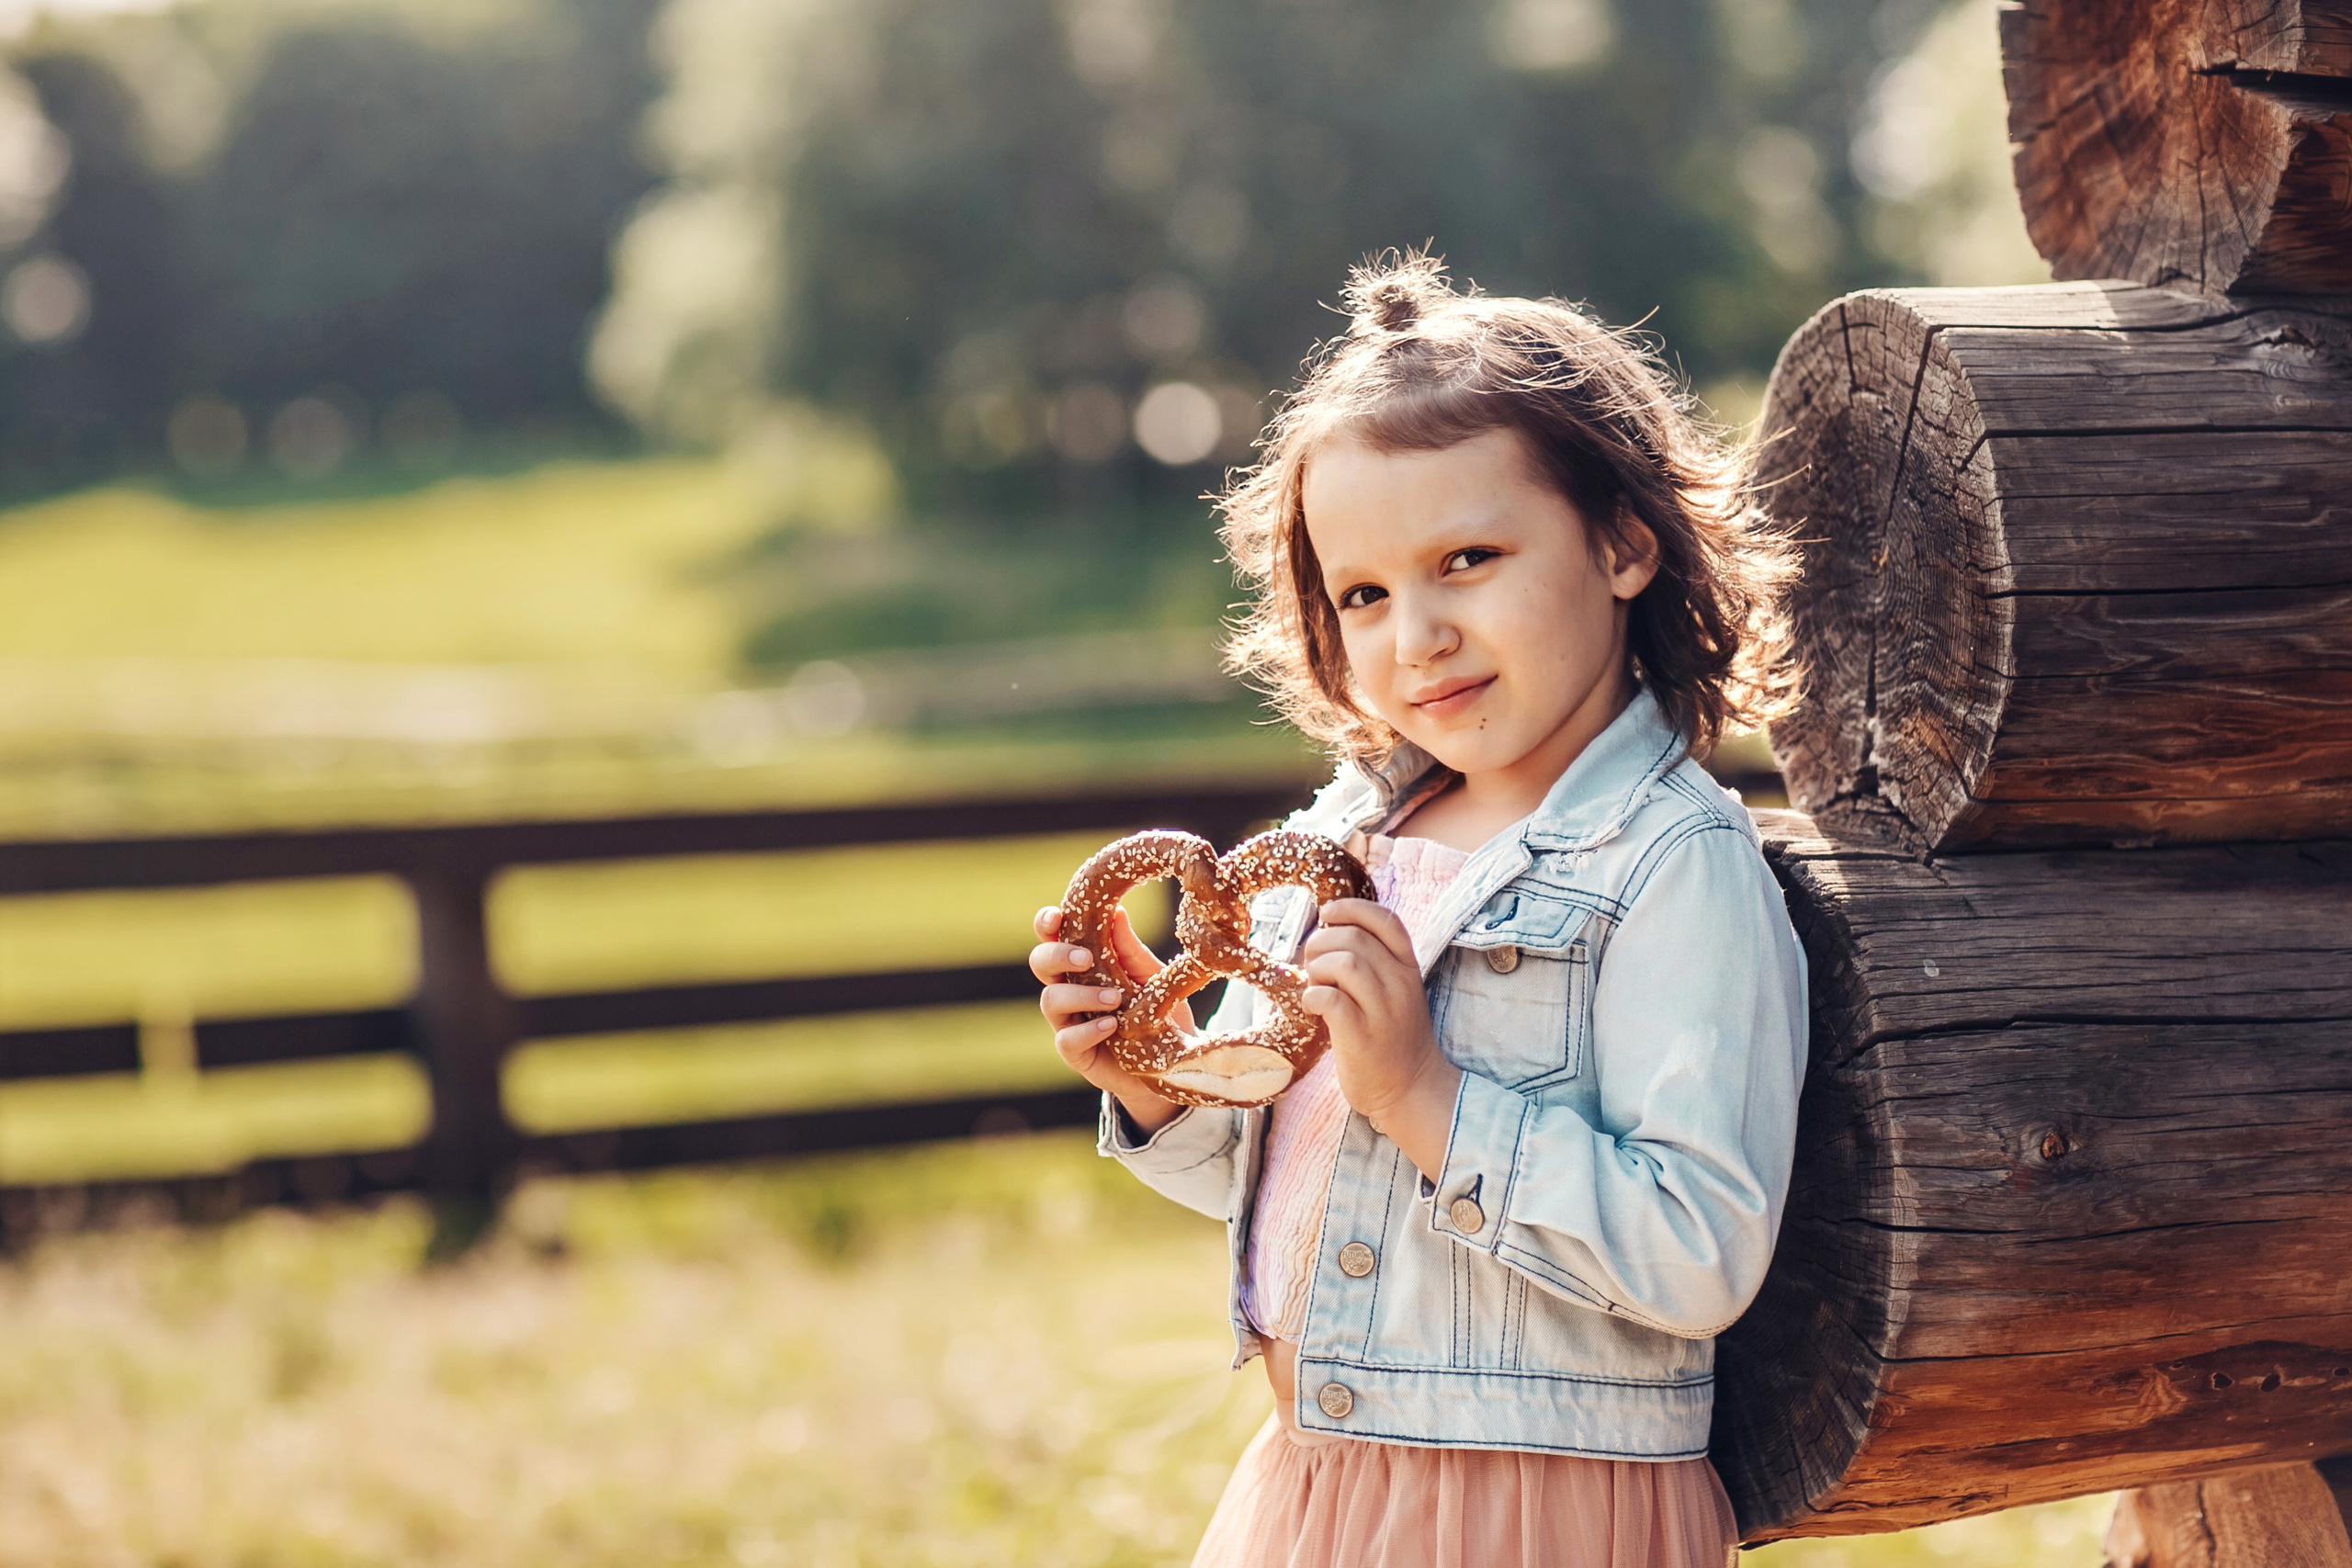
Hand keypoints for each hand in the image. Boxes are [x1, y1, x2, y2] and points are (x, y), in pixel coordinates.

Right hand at [1031, 903, 1182, 1135]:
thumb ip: (1128, 949)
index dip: (1046, 924)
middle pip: (1039, 963)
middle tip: (1085, 958)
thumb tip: (1116, 910)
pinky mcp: (1075, 1052)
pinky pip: (1066, 1040)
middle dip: (1057, 955)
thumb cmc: (1155, 1012)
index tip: (1057, 916)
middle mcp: (1068, 988)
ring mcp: (1067, 1021)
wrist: (1169, 1062)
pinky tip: (1111, 1025)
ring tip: (1114, 998)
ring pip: (1050, 1000)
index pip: (1053, 938)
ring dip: (1081, 995)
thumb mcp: (1149, 976)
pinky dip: (1088, 1030)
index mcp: (1081, 964)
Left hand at [1299, 899, 1461, 1181]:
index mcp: (1408, 968)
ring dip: (1318, 967)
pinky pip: (1331, 999)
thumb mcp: (1395, 991)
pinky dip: (1313, 995)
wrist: (1410, 1089)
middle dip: (1322, 942)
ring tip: (1315, 985)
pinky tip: (1312, 1006)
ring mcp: (1383, 1011)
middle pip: (1355, 938)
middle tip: (1312, 963)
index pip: (1386, 920)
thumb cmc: (1391, 1036)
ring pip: (1346, 963)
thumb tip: (1325, 932)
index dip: (1352, 908)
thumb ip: (1372, 962)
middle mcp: (1400, 985)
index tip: (1327, 914)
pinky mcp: (1362, 1037)